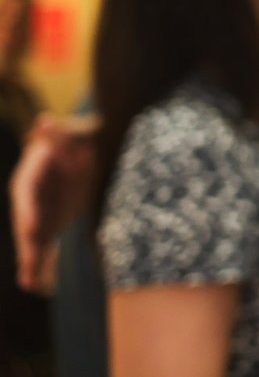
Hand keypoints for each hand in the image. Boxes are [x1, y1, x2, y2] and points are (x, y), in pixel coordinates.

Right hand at [11, 112, 98, 292]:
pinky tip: (37, 281)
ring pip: (33, 237)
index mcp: (30, 174)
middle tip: (28, 264)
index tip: (30, 226)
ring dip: (31, 259)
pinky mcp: (50, 222)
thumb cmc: (78, 138)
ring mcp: (39, 211)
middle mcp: (31, 197)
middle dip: (27, 243)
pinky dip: (42, 260)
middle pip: (26, 221)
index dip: (27, 210)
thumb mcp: (72, 134)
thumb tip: (43, 121)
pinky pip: (45, 242)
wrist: (89, 151)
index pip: (25, 194)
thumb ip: (58, 134)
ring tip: (30, 282)